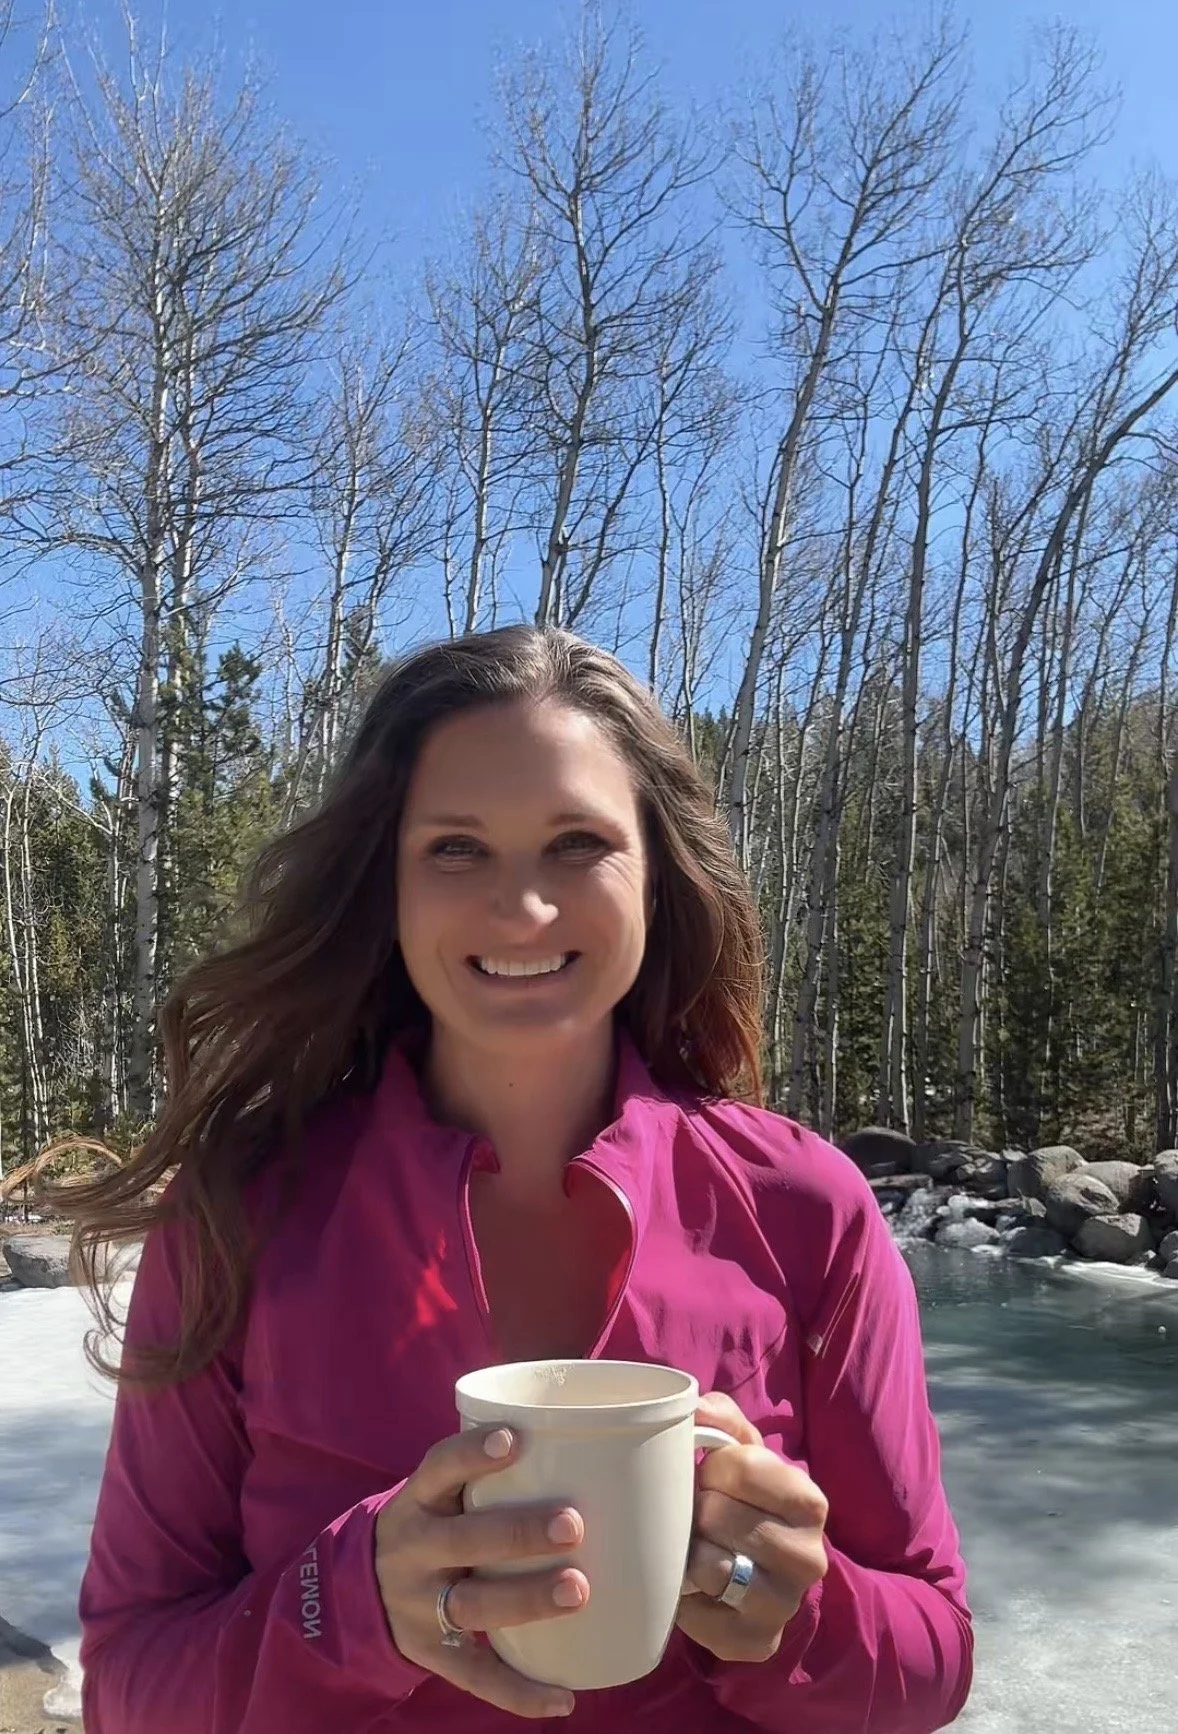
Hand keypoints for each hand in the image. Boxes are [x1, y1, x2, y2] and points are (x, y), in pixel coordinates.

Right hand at [375, 1426, 586, 1718]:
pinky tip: (563, 1698)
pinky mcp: (430, 1651)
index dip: (472, 1453)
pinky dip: (519, 1692)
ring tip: (579, 1591)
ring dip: (527, 1600)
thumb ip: (483, 1474)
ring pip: (473, 1604)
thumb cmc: (430, 1522)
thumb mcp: (436, 1493)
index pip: (439, 1468)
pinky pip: (475, 1674)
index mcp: (418, 1501)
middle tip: (573, 1525)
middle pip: (465, 1540)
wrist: (356, 1589)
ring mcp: (419, 1604)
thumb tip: (582, 1446)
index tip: (514, 1439)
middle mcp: (414, 1549)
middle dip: (519, 1533)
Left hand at [676, 1392, 828, 1663]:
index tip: (711, 1477)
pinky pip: (700, 1617)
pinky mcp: (757, 1642)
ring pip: (708, 1566)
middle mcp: (809, 1557)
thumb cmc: (744, 1501)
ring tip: (696, 1547)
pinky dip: (687, 1600)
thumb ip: (721, 1418)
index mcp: (809, 1502)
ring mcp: (786, 1605)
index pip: (741, 1465)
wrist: (760, 1575)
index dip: (711, 1467)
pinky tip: (696, 1588)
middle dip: (697, 1510)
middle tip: (700, 1516)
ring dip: (689, 1553)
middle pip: (717, 1515)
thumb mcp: (742, 1452)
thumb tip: (695, 1407)